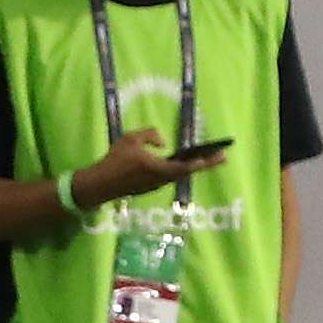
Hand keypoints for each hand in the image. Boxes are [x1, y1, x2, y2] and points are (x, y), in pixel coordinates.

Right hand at [67, 125, 225, 209]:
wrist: (100, 184)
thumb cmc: (115, 160)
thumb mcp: (131, 139)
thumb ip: (150, 135)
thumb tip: (164, 142)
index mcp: (158, 168)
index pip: (185, 166)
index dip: (202, 162)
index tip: (217, 157)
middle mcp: (161, 180)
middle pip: (188, 171)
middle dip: (206, 164)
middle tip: (223, 157)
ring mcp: (156, 185)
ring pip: (179, 175)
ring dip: (193, 167)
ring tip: (207, 158)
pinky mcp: (150, 187)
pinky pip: (169, 177)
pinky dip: (180, 169)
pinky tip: (183, 163)